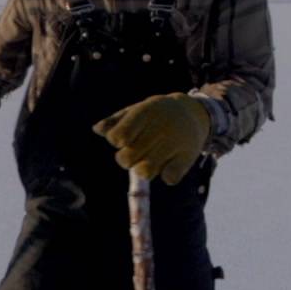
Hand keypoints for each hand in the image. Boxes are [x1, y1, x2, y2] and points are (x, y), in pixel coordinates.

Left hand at [93, 94, 209, 183]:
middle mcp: (160, 127)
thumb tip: (97, 129)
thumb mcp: (136, 111)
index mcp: (145, 113)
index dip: (117, 140)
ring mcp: (175, 142)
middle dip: (126, 158)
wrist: (193, 112)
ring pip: (145, 172)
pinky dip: (167, 175)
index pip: (118, 136)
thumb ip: (115, 121)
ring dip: (142, 169)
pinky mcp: (187, 157)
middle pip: (127, 158)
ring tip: (149, 159)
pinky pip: (169, 178)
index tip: (124, 138)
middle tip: (135, 151)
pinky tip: (168, 164)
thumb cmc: (156, 114)